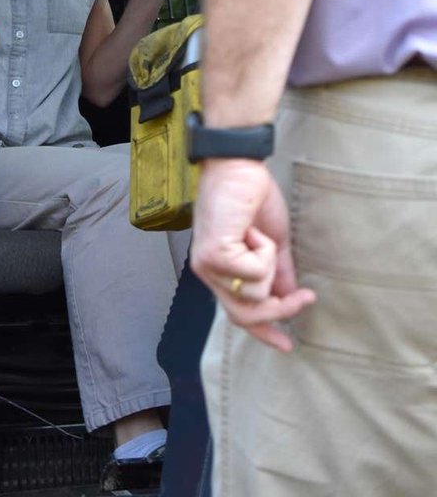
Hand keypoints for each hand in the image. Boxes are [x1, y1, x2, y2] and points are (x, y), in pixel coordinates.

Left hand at [190, 158, 315, 350]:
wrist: (239, 166)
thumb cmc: (252, 197)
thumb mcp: (273, 243)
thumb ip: (279, 273)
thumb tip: (290, 298)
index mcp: (220, 271)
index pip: (238, 314)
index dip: (264, 332)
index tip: (288, 345)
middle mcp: (208, 273)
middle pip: (245, 316)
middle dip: (279, 309)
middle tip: (304, 297)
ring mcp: (207, 266)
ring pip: (254, 295)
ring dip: (269, 265)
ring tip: (258, 235)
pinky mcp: (214, 255)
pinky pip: (254, 274)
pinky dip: (264, 252)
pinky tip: (252, 230)